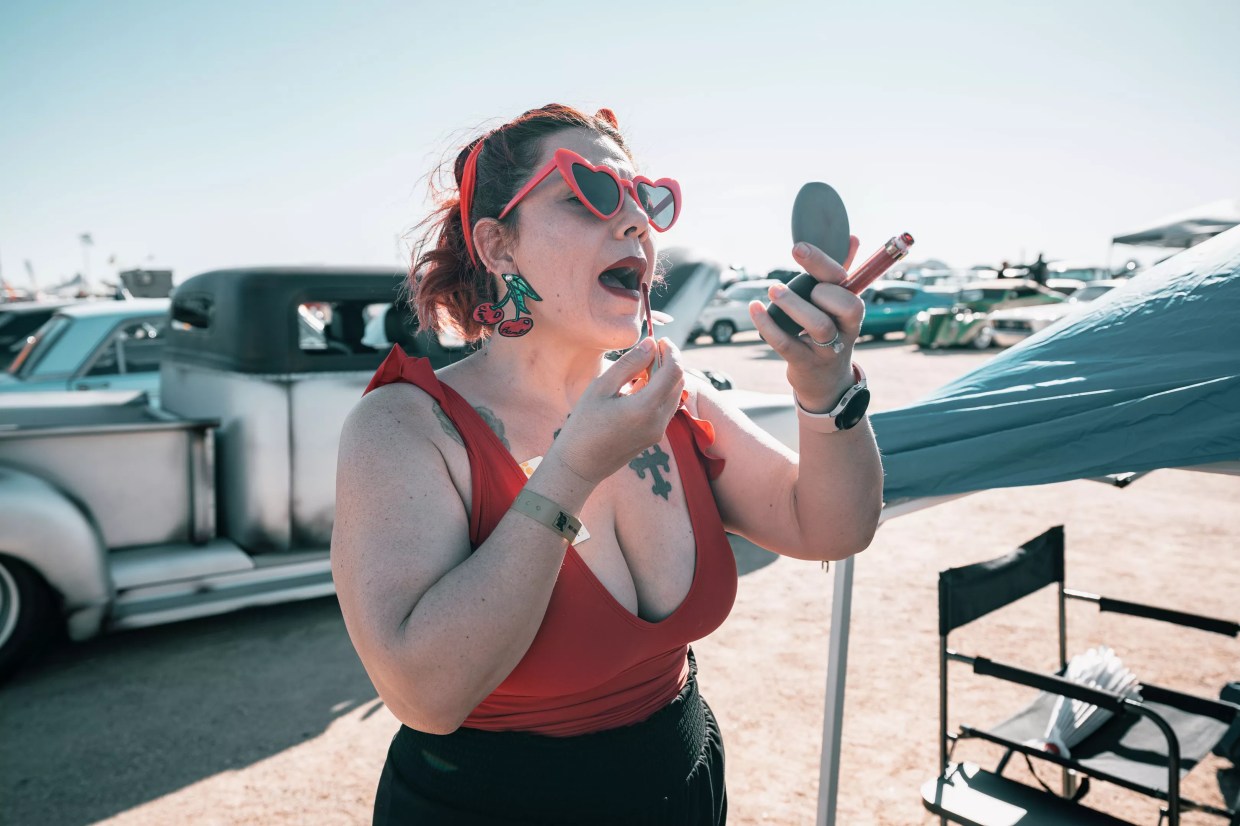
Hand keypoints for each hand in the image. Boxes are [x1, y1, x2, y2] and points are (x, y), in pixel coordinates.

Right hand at [547, 338, 684, 483]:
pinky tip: (640, 386)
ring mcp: (659, 431)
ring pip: (675, 395)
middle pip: (679, 382)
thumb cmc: (583, 425)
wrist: (580, 465)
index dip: (671, 351)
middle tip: (651, 349)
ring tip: (642, 367)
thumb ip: (629, 364)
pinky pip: (667, 407)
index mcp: (645, 408)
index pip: (674, 371)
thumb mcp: (601, 388)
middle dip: (670, 361)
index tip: (659, 340)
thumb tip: (650, 343)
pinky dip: (661, 391)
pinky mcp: (655, 436)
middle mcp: (658, 421)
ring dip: (666, 376)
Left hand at [749, 236, 864, 411]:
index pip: (845, 281)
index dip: (822, 262)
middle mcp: (846, 328)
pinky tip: (754, 308)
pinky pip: (787, 344)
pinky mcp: (805, 363)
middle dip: (818, 287)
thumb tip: (851, 237)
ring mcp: (828, 348)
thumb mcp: (839, 305)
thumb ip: (843, 272)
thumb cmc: (830, 333)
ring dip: (794, 305)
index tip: (797, 247)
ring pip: (818, 325)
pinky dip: (768, 326)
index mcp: (853, 307)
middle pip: (843, 304)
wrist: (826, 382)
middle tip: (787, 279)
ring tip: (773, 291)